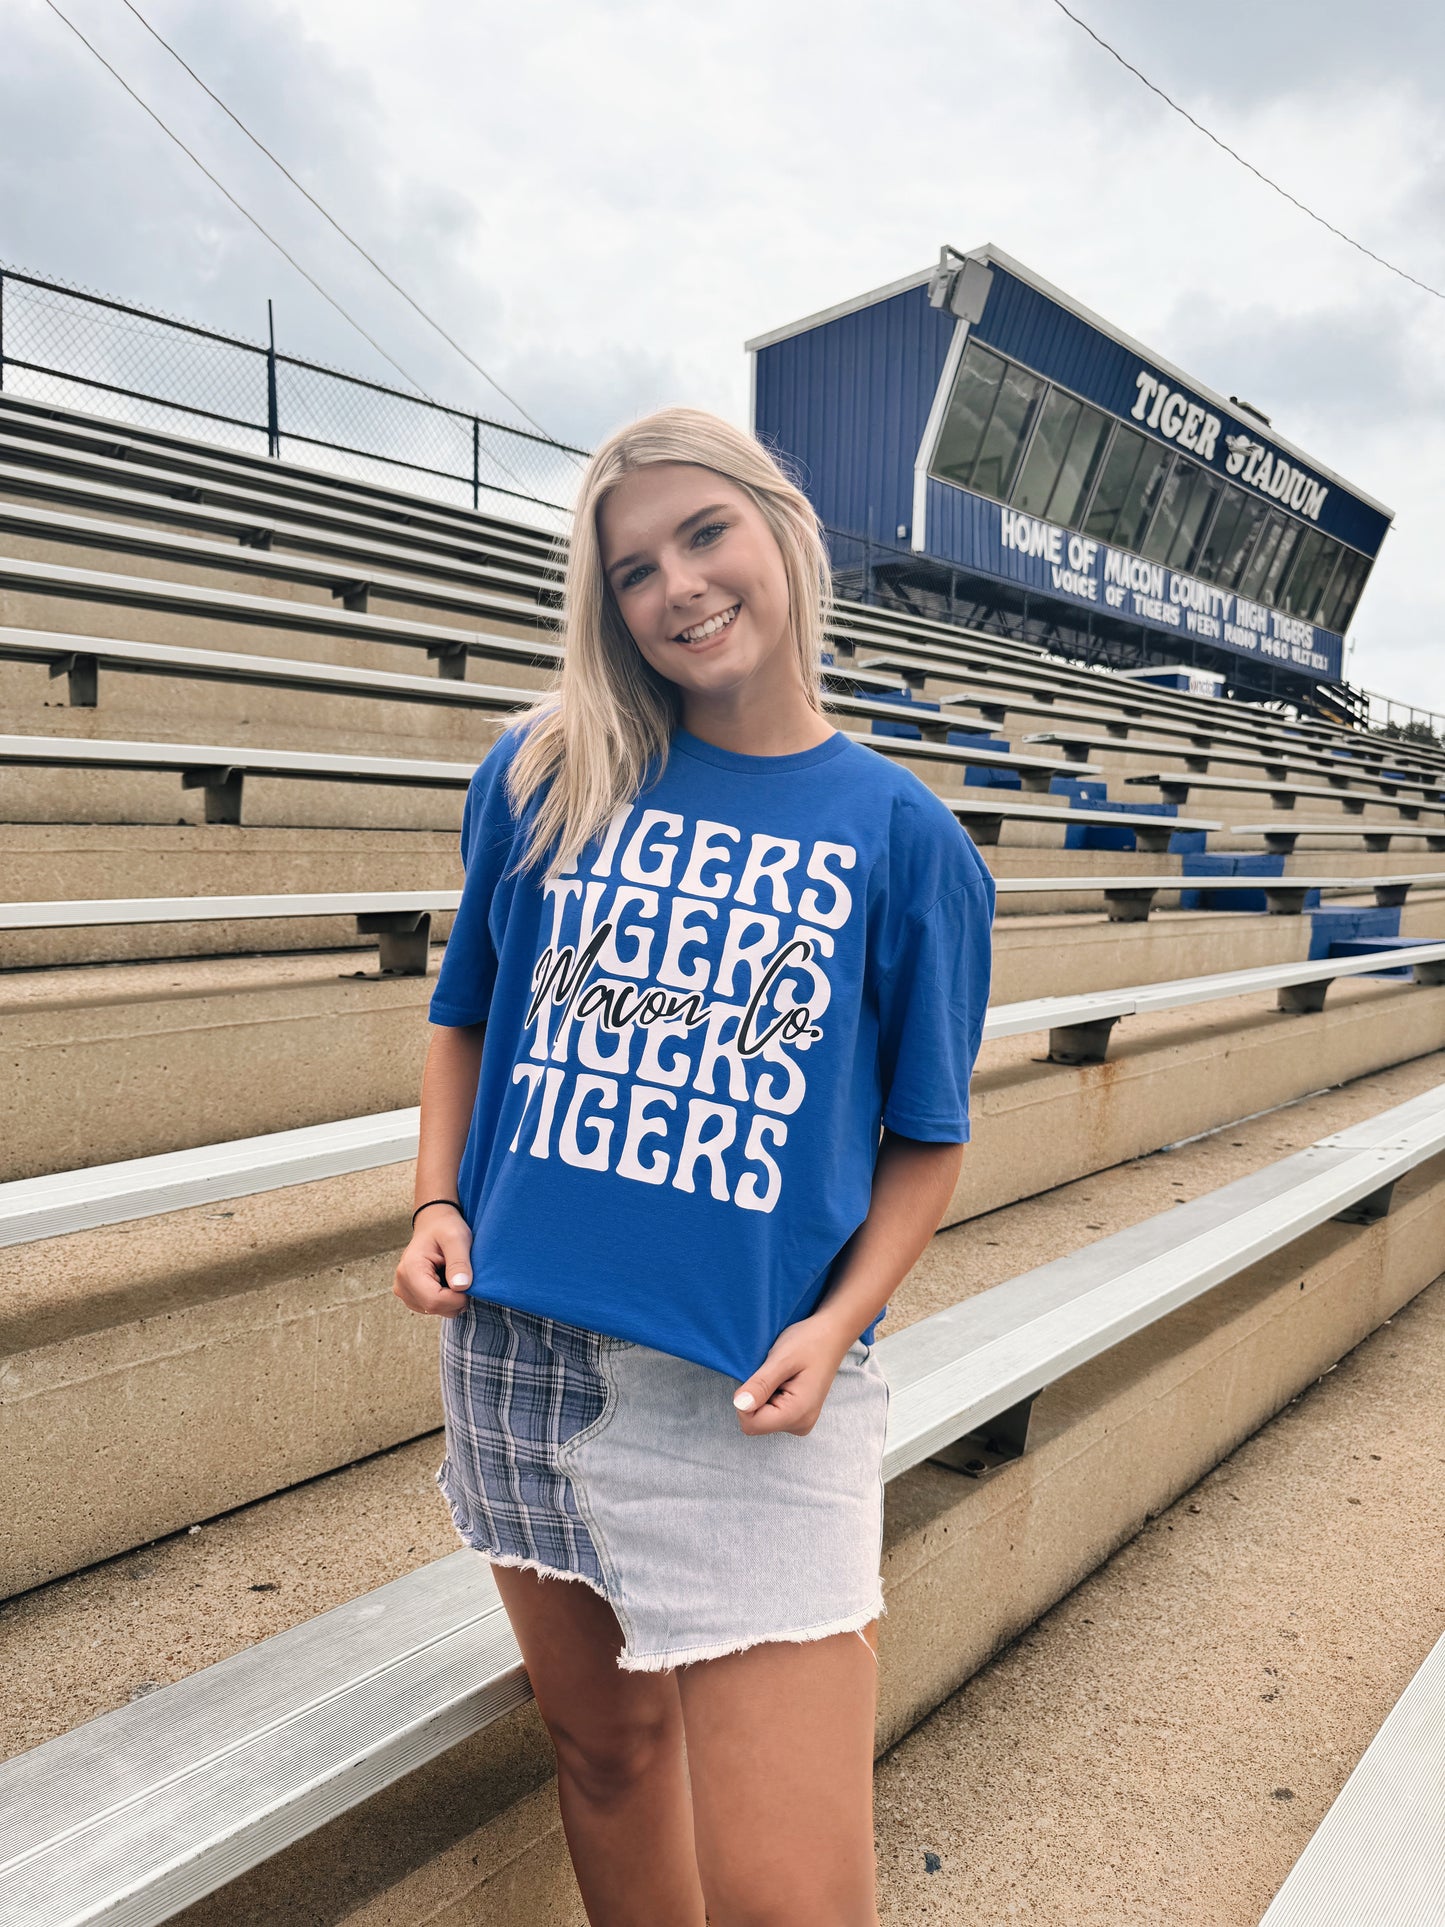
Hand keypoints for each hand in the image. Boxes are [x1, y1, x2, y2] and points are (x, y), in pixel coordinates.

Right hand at [393, 1203, 472, 1318]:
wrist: (434, 1224)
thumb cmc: (445, 1228)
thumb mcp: (457, 1238)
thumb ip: (459, 1262)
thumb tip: (461, 1287)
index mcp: (410, 1269)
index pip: (434, 1300)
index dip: (457, 1299)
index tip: (470, 1284)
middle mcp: (402, 1284)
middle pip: (434, 1308)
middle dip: (455, 1299)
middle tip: (463, 1276)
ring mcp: (404, 1292)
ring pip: (435, 1310)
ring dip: (451, 1299)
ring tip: (452, 1275)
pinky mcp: (411, 1296)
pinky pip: (433, 1308)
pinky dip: (445, 1299)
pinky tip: (447, 1281)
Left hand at [731, 1312, 855, 1436]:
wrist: (832, 1335)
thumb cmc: (809, 1342)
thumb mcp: (782, 1359)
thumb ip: (761, 1385)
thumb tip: (739, 1405)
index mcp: (798, 1414)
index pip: (751, 1424)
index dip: (745, 1400)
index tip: (761, 1376)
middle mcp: (801, 1424)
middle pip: (756, 1422)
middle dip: (756, 1397)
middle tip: (774, 1373)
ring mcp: (800, 1421)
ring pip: (761, 1418)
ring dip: (763, 1395)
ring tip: (781, 1374)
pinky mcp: (798, 1415)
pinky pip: (771, 1412)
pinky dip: (770, 1395)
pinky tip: (784, 1379)